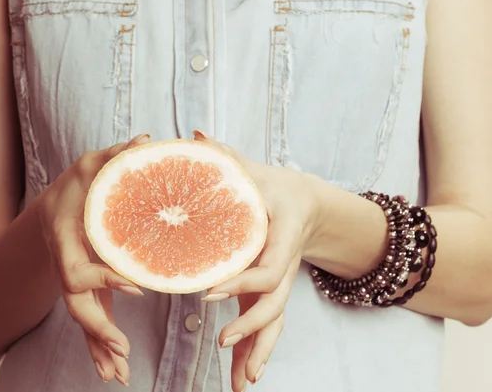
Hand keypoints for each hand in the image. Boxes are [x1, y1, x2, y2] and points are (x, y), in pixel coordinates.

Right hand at [37, 134, 150, 385]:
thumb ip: (113, 155)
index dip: (102, 280)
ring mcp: (74, 279)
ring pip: (82, 319)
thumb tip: (145, 140)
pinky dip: (99, 344)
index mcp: (65, 239)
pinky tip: (116, 367)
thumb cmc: (74, 186)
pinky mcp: (87, 287)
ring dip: (97, 347)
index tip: (135, 284)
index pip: (76, 269)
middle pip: (74, 305)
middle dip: (96, 330)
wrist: (51, 207)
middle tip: (122, 351)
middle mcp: (65, 264)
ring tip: (120, 373)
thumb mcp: (89, 165)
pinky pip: (92, 317)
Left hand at [193, 131, 318, 391]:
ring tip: (242, 382)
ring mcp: (280, 280)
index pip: (268, 265)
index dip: (243, 281)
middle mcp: (284, 262)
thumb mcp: (255, 170)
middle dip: (253, 328)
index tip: (209, 291)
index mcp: (282, 233)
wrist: (306, 204)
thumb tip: (196, 136)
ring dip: (260, 352)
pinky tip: (243, 375)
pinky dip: (258, 349)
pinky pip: (268, 322)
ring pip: (275, 320)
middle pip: (276, 302)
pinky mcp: (272, 290)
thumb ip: (227, 157)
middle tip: (224, 344)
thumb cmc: (276, 187)